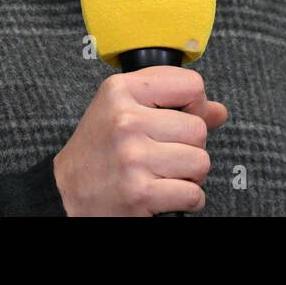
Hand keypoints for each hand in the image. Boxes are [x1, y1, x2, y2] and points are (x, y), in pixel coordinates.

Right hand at [53, 66, 228, 215]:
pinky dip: (187, 200)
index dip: (195, 104)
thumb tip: (219, 111)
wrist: (66, 194)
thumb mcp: (121, 109)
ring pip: (201, 161)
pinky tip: (165, 194)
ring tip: (164, 174)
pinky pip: (193, 194)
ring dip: (190, 175)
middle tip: (165, 153)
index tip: (180, 117)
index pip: (191, 84)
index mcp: (121, 90)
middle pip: (199, 128)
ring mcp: (133, 157)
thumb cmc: (97, 150)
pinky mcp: (140, 192)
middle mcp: (126, 120)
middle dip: (190, 146)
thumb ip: (170, 102)